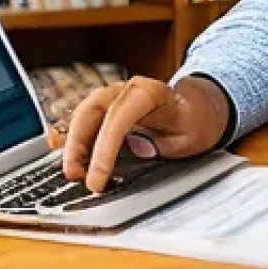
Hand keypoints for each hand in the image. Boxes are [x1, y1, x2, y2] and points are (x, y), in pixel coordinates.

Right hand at [48, 75, 229, 192]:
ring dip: (73, 143)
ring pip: (84, 113)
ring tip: (72, 172)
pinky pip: (86, 119)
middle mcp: (128, 89)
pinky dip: (75, 138)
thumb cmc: (193, 122)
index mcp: (150, 93)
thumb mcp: (188, 137)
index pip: (119, 115)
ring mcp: (116, 96)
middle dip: (77, 143)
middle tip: (74, 176)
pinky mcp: (109, 108)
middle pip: (92, 109)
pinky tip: (70, 157)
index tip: (96, 179)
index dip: (104, 149)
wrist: (197, 109)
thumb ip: (162, 143)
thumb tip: (136, 150)